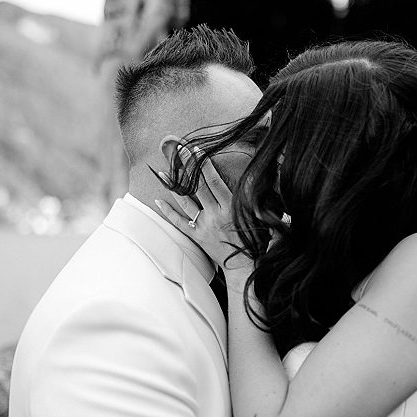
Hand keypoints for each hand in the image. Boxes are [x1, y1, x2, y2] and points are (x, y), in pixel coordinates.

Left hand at [154, 152, 248, 271]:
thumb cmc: (255, 239)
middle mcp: (215, 215)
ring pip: (185, 202)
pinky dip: (168, 212)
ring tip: (163, 172)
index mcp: (230, 207)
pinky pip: (179, 223)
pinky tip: (158, 201)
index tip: (196, 150)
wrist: (244, 266)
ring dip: (173, 186)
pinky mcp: (197, 236)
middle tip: (177, 151)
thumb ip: (252, 196)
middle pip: (198, 186)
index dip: (203, 164)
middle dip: (187, 167)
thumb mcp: (258, 215)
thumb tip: (252, 177)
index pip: (213, 181)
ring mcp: (203, 226)